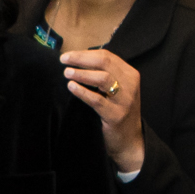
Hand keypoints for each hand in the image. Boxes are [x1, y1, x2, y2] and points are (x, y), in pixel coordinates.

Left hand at [60, 47, 146, 173]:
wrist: (129, 140)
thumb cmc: (118, 111)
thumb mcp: (118, 90)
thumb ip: (105, 74)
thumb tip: (79, 60)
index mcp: (130, 74)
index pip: (107, 56)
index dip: (85, 53)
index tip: (68, 55)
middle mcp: (130, 84)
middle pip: (104, 62)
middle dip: (81, 59)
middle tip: (63, 61)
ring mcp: (125, 100)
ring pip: (102, 78)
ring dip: (82, 74)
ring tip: (67, 73)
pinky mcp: (116, 115)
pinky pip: (97, 100)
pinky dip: (82, 92)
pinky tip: (71, 87)